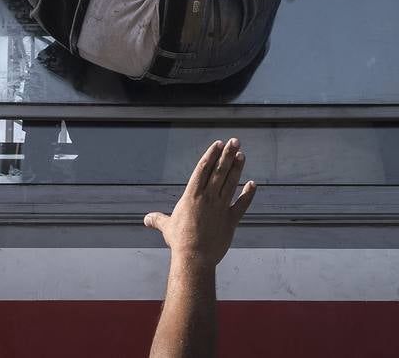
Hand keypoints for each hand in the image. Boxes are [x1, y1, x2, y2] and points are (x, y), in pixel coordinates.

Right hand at [145, 139, 256, 270]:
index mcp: (191, 195)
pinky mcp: (231, 220)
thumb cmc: (179, 241)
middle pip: (219, 171)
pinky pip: (242, 204)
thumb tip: (146, 219)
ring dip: (237, 168)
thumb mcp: (166, 227)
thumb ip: (157, 219)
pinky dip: (248, 194)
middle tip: (235, 141)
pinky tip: (252, 184)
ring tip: (242, 155)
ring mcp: (220, 207)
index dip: (211, 155)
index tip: (218, 144)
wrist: (194, 258)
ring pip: (230, 183)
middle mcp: (207, 197)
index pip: (203, 169)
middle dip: (227, 154)